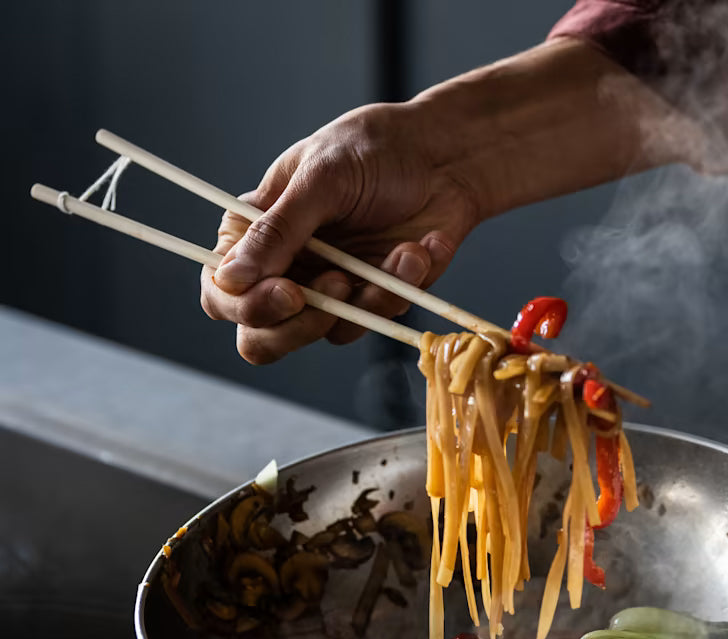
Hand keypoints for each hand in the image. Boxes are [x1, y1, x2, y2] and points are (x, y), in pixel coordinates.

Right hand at [200, 101, 479, 362]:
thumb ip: (278, 230)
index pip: (222, 294)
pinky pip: (376, 320)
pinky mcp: (372, 300)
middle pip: (262, 338)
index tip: (289, 293)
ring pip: (328, 334)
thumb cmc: (373, 149)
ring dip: (369, 298)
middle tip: (340, 288)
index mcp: (254, 234)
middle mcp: (286, 269)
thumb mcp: (321, 177)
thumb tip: (230, 278)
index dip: (246, 306)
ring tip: (402, 252)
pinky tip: (418, 249)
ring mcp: (329, 290)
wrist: (443, 156)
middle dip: (299, 327)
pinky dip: (402, 287)